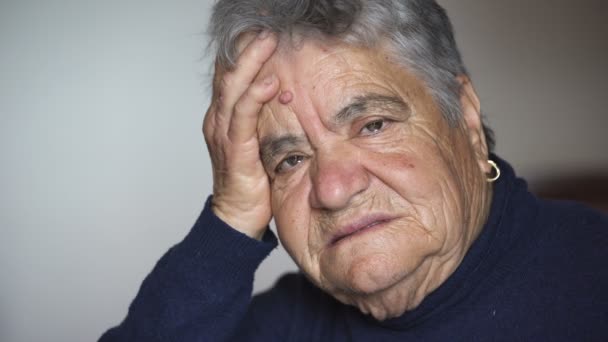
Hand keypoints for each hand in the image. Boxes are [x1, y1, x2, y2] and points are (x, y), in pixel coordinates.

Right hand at [203, 31, 278, 239]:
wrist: (237, 216)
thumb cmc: (251, 180)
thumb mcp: (259, 140)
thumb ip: (266, 117)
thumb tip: (288, 93)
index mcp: (224, 115)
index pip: (230, 73)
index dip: (243, 49)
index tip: (261, 28)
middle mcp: (218, 118)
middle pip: (229, 72)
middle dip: (247, 46)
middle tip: (266, 26)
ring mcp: (223, 132)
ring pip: (232, 88)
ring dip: (250, 61)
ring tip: (267, 40)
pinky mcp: (234, 149)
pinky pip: (242, 117)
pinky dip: (254, 97)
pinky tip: (269, 82)